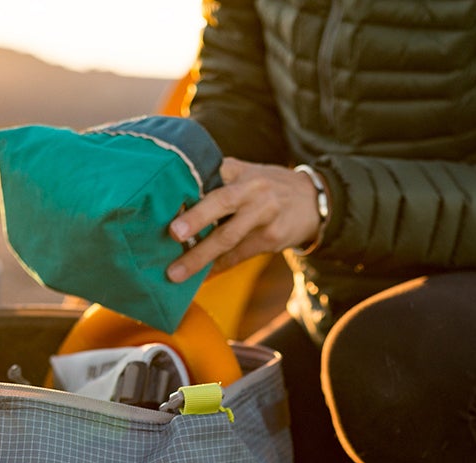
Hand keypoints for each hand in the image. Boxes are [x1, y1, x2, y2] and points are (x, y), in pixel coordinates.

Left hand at [166, 158, 320, 282]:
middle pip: (221, 202)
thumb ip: (217, 180)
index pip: (209, 175)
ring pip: (228, 237)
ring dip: (200, 257)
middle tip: (173, 234)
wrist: (313, 200)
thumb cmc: (267, 187)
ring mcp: (264, 214)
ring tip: (176, 274)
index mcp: (239, 170)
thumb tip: (175, 202)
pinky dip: (217, 268)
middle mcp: (252, 189)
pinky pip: (238, 256)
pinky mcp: (271, 238)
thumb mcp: (246, 173)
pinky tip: (200, 279)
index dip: (186, 188)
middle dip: (196, 218)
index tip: (163, 203)